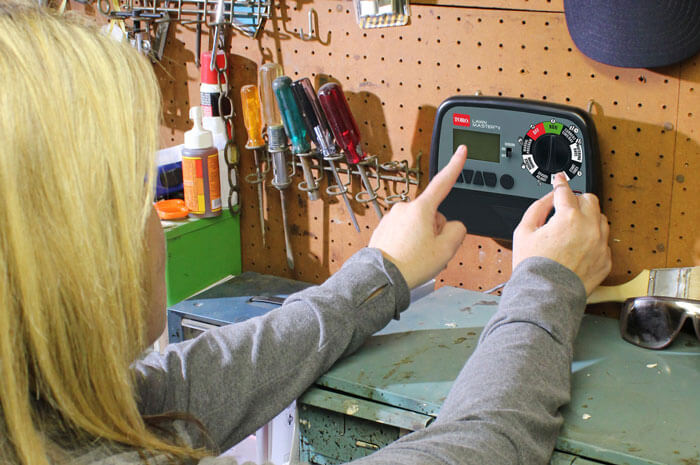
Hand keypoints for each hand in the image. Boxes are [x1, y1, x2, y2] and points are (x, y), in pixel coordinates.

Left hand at [369, 146, 467, 288]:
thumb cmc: (410, 265)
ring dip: (421, 237)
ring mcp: (392, 217)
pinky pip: (404, 231)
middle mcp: (404, 208)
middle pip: (432, 214)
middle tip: (430, 250)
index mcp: (421, 209)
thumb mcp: (446, 249)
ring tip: (415, 256)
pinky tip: (405, 255)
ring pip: (418, 224)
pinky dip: (408, 242)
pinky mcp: (384, 227)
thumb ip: (457, 231)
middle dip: (435, 229)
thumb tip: (452, 227)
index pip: (443, 182)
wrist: (382, 278)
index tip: (461, 151)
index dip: (455, 165)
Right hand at [512, 173, 610, 294]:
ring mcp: (600, 245)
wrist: (545, 296)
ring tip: (573, 227)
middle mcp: (589, 228)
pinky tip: (579, 246)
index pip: (566, 191)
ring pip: (601, 219)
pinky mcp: (605, 261)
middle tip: (566, 205)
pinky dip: (593, 239)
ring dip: (588, 218)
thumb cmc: (534, 268)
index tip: (559, 180)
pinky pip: (604, 242)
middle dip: (577, 199)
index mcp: (569, 218)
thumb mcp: (523, 231)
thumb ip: (537, 208)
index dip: (560, 183)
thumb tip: (549, 198)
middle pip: (590, 199)